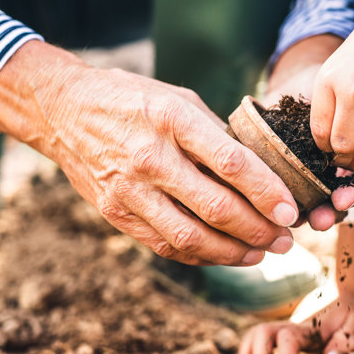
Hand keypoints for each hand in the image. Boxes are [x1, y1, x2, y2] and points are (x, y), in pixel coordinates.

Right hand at [0, 41, 299, 265]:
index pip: (231, 163)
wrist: (63, 109)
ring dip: (233, 252)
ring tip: (261, 254)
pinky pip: (163, 244)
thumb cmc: (131, 98)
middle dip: (259, 230)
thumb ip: (214, 134)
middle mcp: (150, 156)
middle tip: (285, 239)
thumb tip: (256, 171)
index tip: (291, 210)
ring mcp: (128, 189)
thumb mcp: (178, 98)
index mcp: (173, 120)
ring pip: (190, 237)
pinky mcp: (114, 212)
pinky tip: (223, 253)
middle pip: (216, 207)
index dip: (266, 191)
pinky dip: (199, 255)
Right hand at [237, 291, 353, 353]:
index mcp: (310, 327)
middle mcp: (292, 327)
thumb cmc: (353, 312)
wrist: (347, 294)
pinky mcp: (283, 337)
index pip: (288, 337)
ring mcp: (284, 331)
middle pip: (262, 332)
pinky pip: (258, 341)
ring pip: (255, 334)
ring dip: (247, 353)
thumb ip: (345, 341)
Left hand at [265, 36, 353, 230]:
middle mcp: (350, 90)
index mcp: (327, 82)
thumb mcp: (335, 69)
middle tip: (352, 153)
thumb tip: (320, 145)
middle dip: (346, 156)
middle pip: (342, 145)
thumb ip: (326, 102)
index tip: (333, 146)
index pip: (319, 133)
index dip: (326, 148)